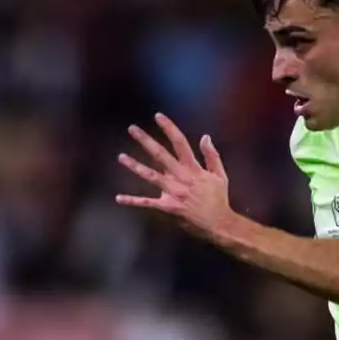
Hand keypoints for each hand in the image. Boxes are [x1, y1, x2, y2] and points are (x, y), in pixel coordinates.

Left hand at [116, 113, 232, 238]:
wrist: (218, 223)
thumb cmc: (218, 199)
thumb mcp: (219, 175)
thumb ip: (212, 155)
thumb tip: (205, 136)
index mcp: (193, 168)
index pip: (180, 143)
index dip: (169, 128)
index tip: (158, 116)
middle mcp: (181, 177)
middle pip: (160, 155)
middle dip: (146, 140)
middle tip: (132, 129)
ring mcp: (173, 192)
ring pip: (150, 176)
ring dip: (135, 166)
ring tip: (121, 157)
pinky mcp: (167, 207)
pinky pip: (147, 203)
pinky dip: (133, 201)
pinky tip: (119, 198)